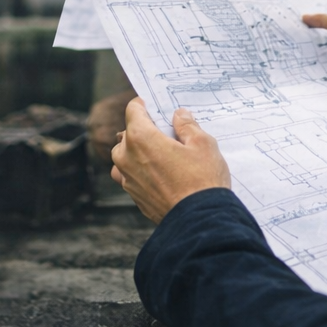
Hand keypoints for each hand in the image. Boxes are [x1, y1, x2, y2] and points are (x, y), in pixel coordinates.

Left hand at [111, 97, 230, 222]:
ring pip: (124, 158)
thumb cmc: (202, 180)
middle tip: (164, 132)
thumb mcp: (202, 143)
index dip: (143, 105)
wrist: (200, 221)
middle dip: (142, 129)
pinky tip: (159, 173)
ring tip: (159, 154)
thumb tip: (179, 115)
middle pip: (127, 134)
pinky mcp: (135, 198)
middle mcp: (128, 158)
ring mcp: (129, 180)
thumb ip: (187, 125)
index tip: (153, 106)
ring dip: (136, 152)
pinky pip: (130, 177)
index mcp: (140, 138)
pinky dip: (139, 171)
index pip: (133, 110)